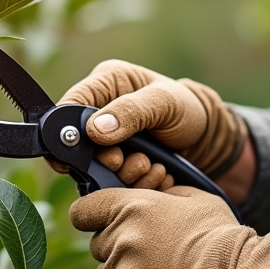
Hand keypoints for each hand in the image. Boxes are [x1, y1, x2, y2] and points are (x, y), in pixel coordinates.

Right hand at [56, 60, 247, 185]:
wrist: (205, 138)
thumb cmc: (186, 108)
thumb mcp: (164, 102)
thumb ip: (131, 112)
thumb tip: (95, 131)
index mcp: (106, 84)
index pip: (69, 107)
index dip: (64, 134)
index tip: (70, 159)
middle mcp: (100, 112)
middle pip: (80, 145)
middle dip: (104, 158)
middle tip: (124, 161)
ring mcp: (108, 141)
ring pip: (97, 167)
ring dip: (123, 174)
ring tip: (149, 165)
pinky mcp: (117, 164)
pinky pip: (113, 182)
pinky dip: (134, 184)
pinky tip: (155, 175)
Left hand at [70, 186, 269, 268]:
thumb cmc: (216, 231)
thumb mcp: (191, 196)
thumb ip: (160, 193)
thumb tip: (148, 194)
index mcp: (129, 206)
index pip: (82, 211)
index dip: (91, 215)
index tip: (101, 220)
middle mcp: (118, 237)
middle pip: (97, 244)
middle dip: (116, 245)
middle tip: (148, 249)